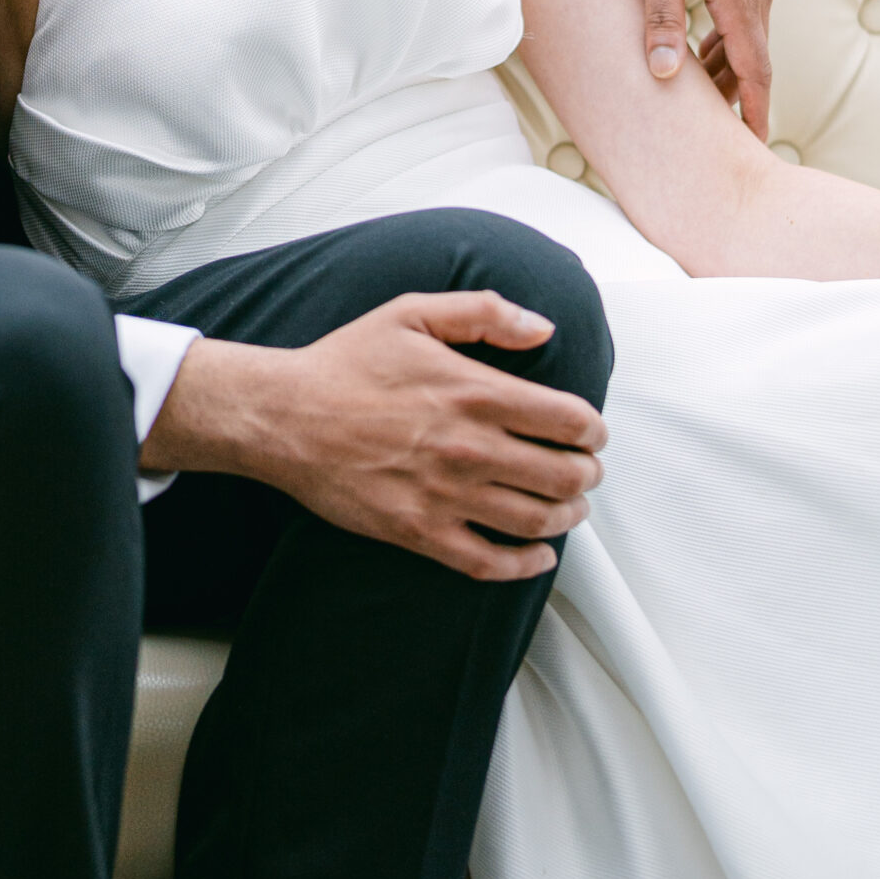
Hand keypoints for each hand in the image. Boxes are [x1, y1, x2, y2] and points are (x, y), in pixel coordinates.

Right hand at [142, 290, 606, 581]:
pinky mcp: (421, 532)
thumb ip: (484, 313)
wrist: (285, 417)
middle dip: (587, 475)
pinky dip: (526, 565)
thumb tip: (543, 328)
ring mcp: (447, 495)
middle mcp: (471, 448)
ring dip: (567, 518)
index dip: (593, 431)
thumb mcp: (411, 314)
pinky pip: (490, 563)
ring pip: (538, 521)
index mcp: (476, 393)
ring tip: (568, 508)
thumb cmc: (346, 364)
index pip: (570, 421)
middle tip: (584, 471)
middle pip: (565, 476)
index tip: (591, 434)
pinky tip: (537, 556)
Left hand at [625, 0, 776, 139]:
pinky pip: (745, 15)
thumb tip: (664, 72)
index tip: (753, 146)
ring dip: (730, 69)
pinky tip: (706, 51)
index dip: (754, 111)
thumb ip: (661, 17)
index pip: (756, 69)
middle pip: (754, 59)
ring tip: (704, 101)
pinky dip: (730, 41)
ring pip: (750, 38)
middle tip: (717, 136)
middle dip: (738, 98)